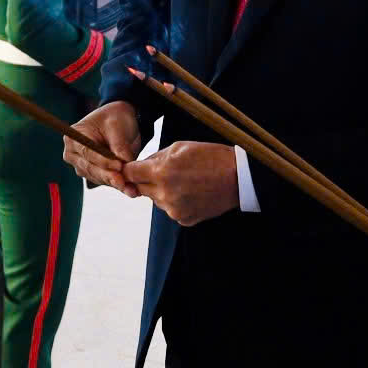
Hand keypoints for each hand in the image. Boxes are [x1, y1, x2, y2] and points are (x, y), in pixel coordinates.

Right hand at [66, 101, 144, 194]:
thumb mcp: (117, 127)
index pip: (88, 152)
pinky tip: (130, 189)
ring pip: (98, 178)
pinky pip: (105, 181)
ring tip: (130, 188)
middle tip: (124, 182)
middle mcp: (73, 154)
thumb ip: (119, 145)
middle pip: (90, 168)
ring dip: (114, 183)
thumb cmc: (115, 118)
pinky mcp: (93, 174)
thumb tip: (124, 163)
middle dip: (108, 176)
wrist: (121, 122)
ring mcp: (82, 166)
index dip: (103, 161)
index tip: (119, 165)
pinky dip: (118, 185)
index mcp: (74, 137)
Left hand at [124, 141, 239, 226]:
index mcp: (161, 172)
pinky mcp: (184, 219)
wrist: (238, 178)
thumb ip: (155, 157)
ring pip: (156, 200)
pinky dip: (176, 201)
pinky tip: (191, 192)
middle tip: (164, 171)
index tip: (134, 168)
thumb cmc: (210, 157)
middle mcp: (165, 194)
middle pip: (140, 188)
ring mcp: (174, 210)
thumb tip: (139, 166)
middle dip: (146, 179)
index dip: (130, 169)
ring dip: (162, 191)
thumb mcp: (180, 147)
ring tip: (184, 180)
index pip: (129, 174)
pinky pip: (171, 209)